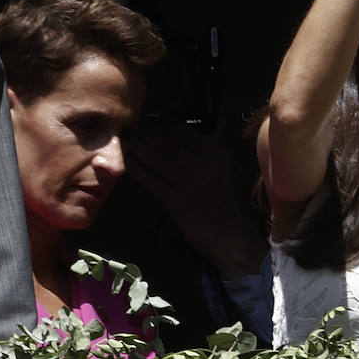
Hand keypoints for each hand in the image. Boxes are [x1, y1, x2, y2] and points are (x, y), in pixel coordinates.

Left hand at [123, 126, 265, 280]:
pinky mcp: (178, 203)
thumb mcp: (227, 168)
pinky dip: (138, 171)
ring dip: (139, 149)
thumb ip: (209, 149)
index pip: (184, 132)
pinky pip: (152, 182)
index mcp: (216, 154)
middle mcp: (205, 166)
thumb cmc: (226, 200)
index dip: (162, 125)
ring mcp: (191, 185)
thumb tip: (186, 129)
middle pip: (168, 144)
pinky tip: (128, 164)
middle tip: (132, 128)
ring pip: (158, 161)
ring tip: (127, 141)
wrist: (232, 236)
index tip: (149, 122)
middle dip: (147, 134)